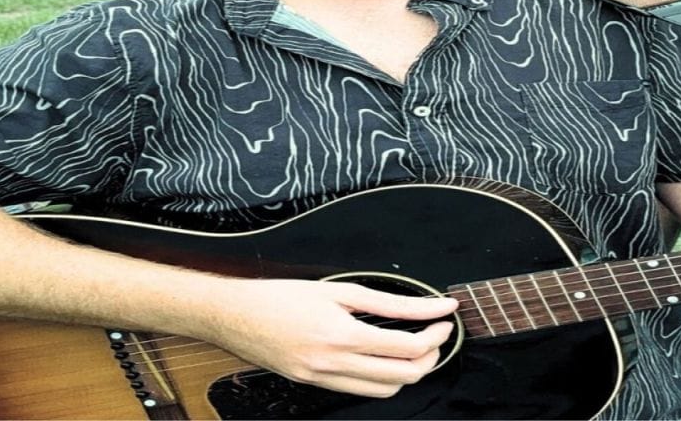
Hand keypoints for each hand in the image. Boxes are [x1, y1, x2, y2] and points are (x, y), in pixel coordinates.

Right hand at [199, 278, 457, 397]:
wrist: (234, 316)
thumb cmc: (281, 295)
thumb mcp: (339, 289)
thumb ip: (389, 302)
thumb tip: (431, 305)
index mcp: (342, 336)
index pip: (407, 347)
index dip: (435, 334)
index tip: (446, 318)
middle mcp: (333, 365)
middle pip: (403, 376)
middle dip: (430, 356)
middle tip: (436, 334)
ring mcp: (323, 380)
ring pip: (384, 390)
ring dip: (408, 372)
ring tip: (414, 347)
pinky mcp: (313, 385)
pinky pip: (359, 391)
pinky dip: (380, 378)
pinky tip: (381, 357)